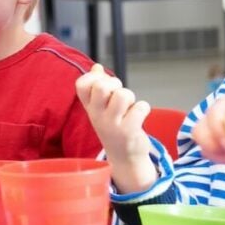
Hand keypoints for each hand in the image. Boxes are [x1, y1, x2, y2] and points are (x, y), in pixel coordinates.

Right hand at [75, 64, 154, 191]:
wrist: (124, 158)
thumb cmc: (113, 127)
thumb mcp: (101, 107)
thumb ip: (98, 85)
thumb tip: (96, 66)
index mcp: (89, 107)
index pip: (81, 84)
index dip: (94, 77)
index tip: (103, 84)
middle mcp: (97, 115)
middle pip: (101, 86)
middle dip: (115, 84)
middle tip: (118, 96)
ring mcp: (112, 125)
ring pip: (122, 95)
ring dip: (130, 97)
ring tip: (128, 108)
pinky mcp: (129, 132)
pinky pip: (140, 107)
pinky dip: (143, 108)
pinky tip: (138, 117)